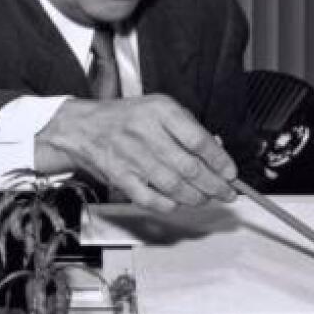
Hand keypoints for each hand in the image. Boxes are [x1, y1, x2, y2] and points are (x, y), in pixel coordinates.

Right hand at [35, 94, 238, 211]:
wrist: (83, 127)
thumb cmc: (126, 118)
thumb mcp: (160, 108)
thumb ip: (188, 128)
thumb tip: (217, 152)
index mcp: (160, 111)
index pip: (198, 140)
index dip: (219, 161)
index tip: (231, 173)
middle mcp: (146, 133)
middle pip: (189, 167)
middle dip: (214, 185)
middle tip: (226, 193)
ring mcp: (132, 157)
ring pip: (174, 186)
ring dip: (196, 197)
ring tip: (206, 198)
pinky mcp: (120, 177)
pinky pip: (151, 199)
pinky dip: (170, 205)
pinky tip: (179, 203)